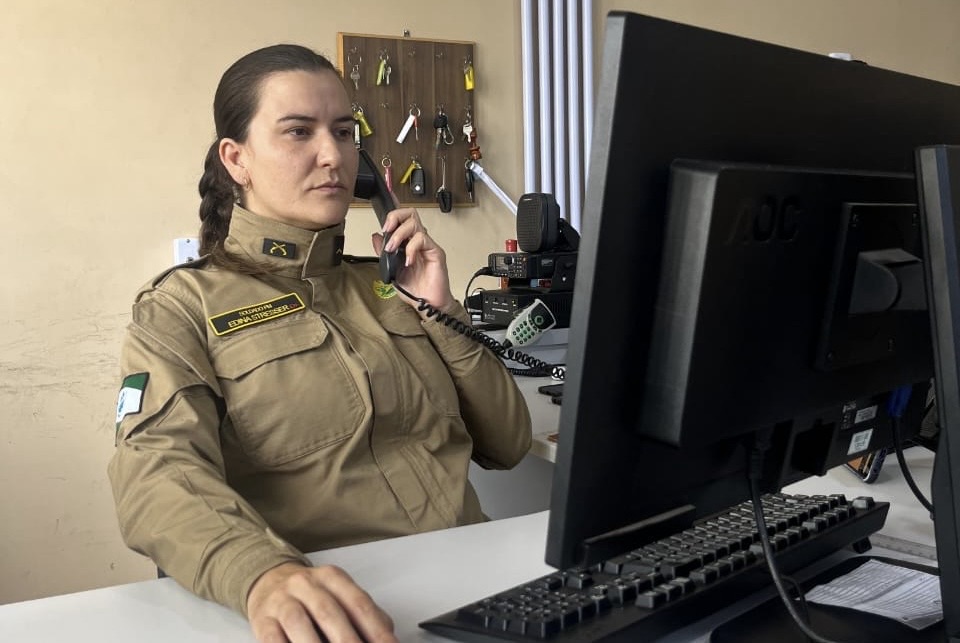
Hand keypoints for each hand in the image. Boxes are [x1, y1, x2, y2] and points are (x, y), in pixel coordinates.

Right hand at [246, 562, 397, 642]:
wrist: (268, 580)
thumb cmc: (310, 594)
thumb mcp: (339, 594)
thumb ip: (364, 614)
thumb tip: (388, 637)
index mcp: (332, 578)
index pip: (358, 603)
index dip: (375, 628)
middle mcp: (306, 584)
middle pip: (329, 613)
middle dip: (348, 641)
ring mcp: (282, 600)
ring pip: (299, 623)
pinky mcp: (262, 619)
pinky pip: (273, 637)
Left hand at [372, 208, 456, 315]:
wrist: (427, 304)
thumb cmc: (414, 289)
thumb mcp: (391, 269)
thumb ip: (383, 253)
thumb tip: (375, 236)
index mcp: (408, 243)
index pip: (403, 219)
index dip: (393, 215)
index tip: (383, 225)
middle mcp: (418, 241)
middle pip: (410, 213)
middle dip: (395, 217)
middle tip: (387, 229)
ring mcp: (428, 245)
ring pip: (414, 224)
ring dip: (398, 235)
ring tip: (392, 249)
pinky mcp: (436, 252)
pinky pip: (423, 239)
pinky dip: (411, 248)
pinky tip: (408, 261)